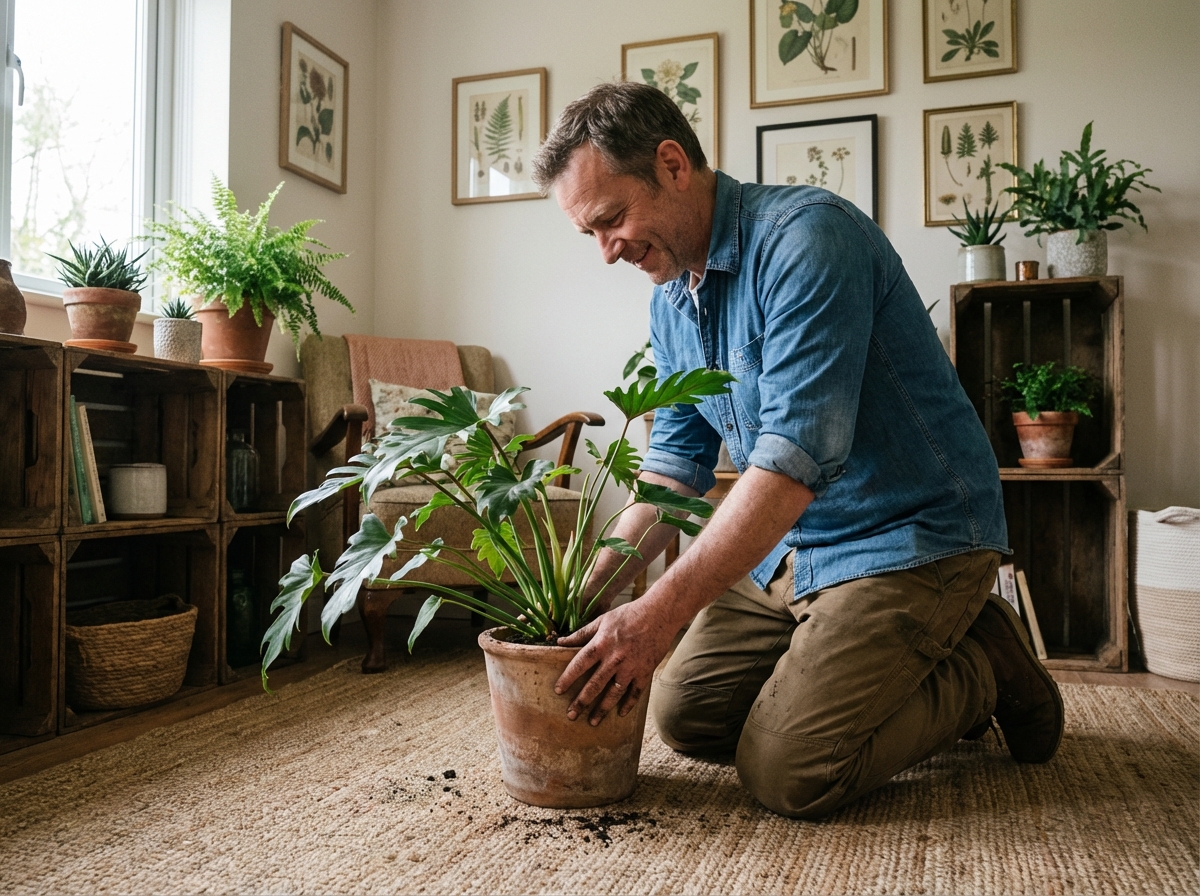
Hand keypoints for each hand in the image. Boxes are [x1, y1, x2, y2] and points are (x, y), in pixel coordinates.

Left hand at [553, 597, 678, 725]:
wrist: (659, 614)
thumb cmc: (628, 614)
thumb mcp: (602, 620)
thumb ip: (582, 633)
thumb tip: (560, 642)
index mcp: (601, 644)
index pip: (579, 664)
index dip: (567, 678)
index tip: (558, 691)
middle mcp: (614, 659)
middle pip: (594, 685)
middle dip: (581, 702)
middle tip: (571, 715)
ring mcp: (631, 667)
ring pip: (613, 693)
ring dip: (602, 709)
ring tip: (592, 722)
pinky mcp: (644, 672)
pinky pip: (635, 692)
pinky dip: (628, 704)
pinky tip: (620, 713)